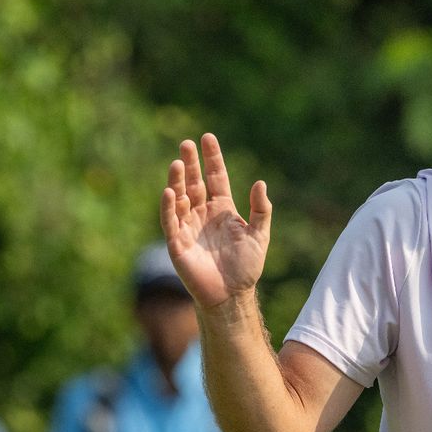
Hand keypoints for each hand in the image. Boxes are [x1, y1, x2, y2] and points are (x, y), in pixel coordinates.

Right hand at [160, 133, 271, 308]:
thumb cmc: (246, 266)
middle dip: (191, 163)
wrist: (232, 293)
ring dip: (178, 180)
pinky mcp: (177, 242)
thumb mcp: (259, 234)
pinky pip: (171, 220)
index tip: (207, 138)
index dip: (212, 159)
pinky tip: (170, 190)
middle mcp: (203, 213)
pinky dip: (169, 206)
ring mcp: (188, 226)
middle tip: (186, 143)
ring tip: (178, 162)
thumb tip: (260, 183)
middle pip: (194, 183)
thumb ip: (261, 210)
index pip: (215, 178)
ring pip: (180, 198)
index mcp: (222, 209)